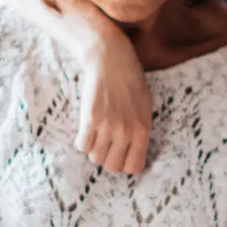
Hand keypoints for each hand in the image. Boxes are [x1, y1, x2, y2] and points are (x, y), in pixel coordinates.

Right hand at [77, 30, 152, 173]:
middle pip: (112, 166)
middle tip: (106, 143)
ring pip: (95, 157)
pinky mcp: (90, 119)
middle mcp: (127, 131)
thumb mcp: (145, 107)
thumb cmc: (130, 81)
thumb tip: (132, 154)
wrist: (111, 58)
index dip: (125, 163)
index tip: (120, 154)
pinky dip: (82, 140)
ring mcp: (108, 126)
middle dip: (107, 158)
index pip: (134, 167)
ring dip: (94, 149)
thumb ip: (139, 131)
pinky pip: (82, 145)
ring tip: (96, 133)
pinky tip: (86, 129)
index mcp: (143, 130)